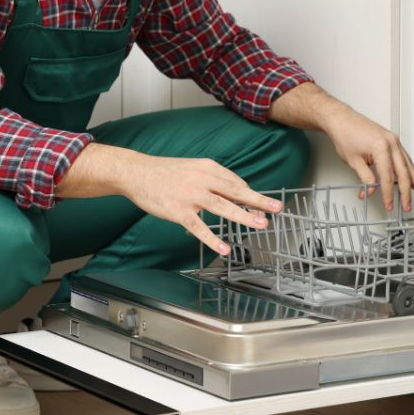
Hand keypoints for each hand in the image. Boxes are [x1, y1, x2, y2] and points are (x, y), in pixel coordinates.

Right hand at [121, 155, 282, 254]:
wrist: (137, 172)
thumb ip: (212, 178)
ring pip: (222, 206)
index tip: (264, 204)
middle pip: (235, 191)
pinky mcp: (179, 211)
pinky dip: (212, 238)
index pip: (235, 182)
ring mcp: (190, 195)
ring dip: (244, 216)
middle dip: (258, 200)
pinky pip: (199, 227)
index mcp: (207, 167)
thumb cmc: (165, 172)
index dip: (251, 194)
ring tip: (261, 224)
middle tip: (276, 208)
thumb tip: (233, 189)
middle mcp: (202, 179)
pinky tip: (225, 248)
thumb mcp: (193, 167)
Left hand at [324, 107, 413, 211]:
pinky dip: (410, 171)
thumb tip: (371, 191)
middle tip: (408, 206)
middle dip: (407, 192)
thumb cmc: (345, 134)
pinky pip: (405, 158)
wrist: (341, 119)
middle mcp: (391, 143)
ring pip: (409, 165)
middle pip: (404, 172)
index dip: (389, 194)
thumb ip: (365, 178)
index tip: (389, 204)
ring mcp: (394, 141)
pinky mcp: (392, 141)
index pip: (388, 177)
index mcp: (381, 147)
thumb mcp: (353, 161)